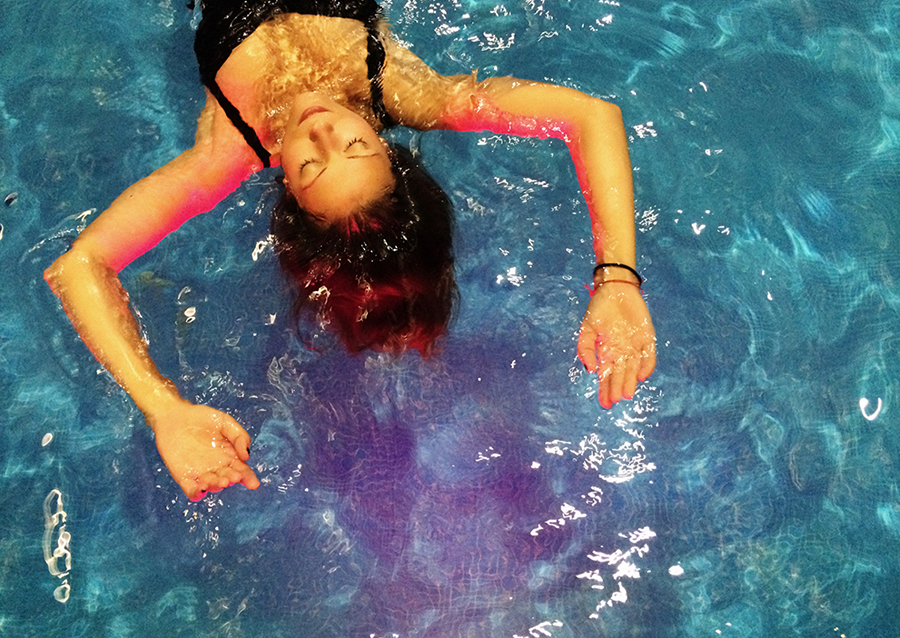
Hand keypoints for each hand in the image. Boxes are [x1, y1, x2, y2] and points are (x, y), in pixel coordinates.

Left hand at [147, 400, 260, 500]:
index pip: (242, 470)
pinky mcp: (183, 475)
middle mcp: (217, 467)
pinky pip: (191, 489)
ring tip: (221, 481)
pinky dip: (195, 493)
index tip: (253, 483)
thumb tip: (246, 456)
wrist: (174, 416)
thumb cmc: (201, 418)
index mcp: (229, 456)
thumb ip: (239, 436)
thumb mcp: (225, 422)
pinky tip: (200, 490)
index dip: (248, 477)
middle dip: (232, 479)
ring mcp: (200, 472)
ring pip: (212, 485)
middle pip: (228, 478)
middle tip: (234, 476)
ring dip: (217, 485)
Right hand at [577, 282, 655, 408]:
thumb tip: (590, 369)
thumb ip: (585, 349)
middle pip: (620, 374)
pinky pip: (648, 355)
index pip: (606, 375)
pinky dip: (646, 365)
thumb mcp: (586, 328)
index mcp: (606, 351)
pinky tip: (642, 375)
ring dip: (630, 381)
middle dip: (617, 388)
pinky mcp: (648, 337)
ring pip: (633, 368)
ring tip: (626, 394)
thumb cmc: (599, 308)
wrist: (615, 288)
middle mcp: (621, 352)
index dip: (605, 389)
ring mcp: (635, 345)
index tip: (605, 403)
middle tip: (616, 401)